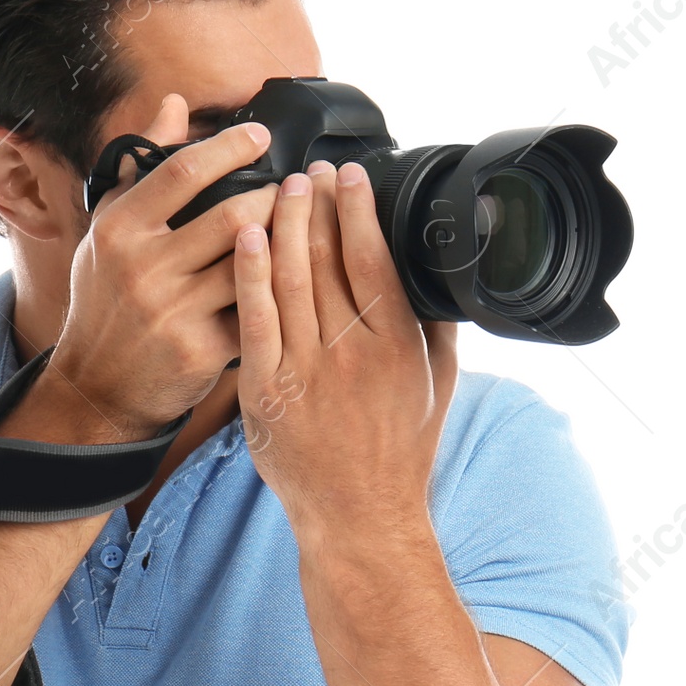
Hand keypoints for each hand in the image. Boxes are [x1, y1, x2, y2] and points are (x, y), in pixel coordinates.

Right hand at [45, 94, 279, 436]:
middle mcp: (142, 268)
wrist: (98, 387)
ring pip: (252, 263)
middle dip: (276, 197)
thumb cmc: (106, 300)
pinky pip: (256, 310)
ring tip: (305, 226)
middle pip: (232, 215)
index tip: (262, 136)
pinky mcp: (201, 352)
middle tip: (299, 188)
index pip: (182, 172)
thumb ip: (142, 167)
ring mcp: (172, 313)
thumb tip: (174, 105)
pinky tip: (297, 279)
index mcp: (119, 231)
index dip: (230, 147)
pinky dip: (278, 292)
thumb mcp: (109, 230)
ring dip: (287, 241)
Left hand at [232, 159, 457, 535]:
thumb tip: (434, 270)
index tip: (350, 175)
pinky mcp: (263, 393)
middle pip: (328, 260)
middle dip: (317, 205)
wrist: (358, 515)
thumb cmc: (400, 451)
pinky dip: (250, 276)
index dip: (358, 209)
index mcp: (396, 347)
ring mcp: (303, 373)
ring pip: (289, 281)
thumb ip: (434, 325)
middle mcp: (350, 355)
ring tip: (280, 189)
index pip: (373, 259)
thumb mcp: (438, 384)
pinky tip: (248, 238)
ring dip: (284, 226)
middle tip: (309, 170)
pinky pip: (254, 321)